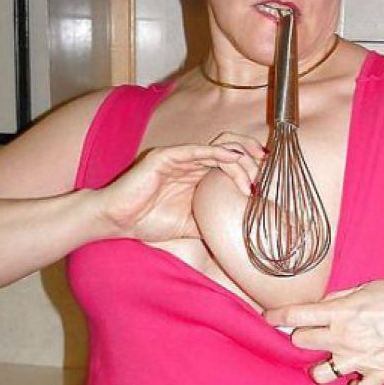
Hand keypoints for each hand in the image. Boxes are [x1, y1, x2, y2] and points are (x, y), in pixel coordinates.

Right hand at [98, 133, 263, 242]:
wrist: (117, 221)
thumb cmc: (147, 222)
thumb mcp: (190, 226)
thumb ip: (211, 222)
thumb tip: (238, 234)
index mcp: (196, 177)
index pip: (230, 167)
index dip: (251, 172)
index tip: (267, 187)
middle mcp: (190, 164)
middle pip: (230, 155)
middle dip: (252, 165)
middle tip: (265, 182)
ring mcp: (179, 158)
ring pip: (218, 151)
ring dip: (240, 163)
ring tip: (253, 180)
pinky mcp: (167, 157)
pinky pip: (197, 150)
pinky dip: (218, 153)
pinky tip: (234, 161)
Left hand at [263, 280, 383, 384]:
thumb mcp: (370, 287)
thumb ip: (341, 297)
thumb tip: (321, 304)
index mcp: (341, 312)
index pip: (295, 315)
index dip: (276, 317)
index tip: (268, 319)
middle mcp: (345, 337)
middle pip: (301, 342)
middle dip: (302, 337)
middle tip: (312, 334)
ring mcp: (360, 360)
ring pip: (319, 374)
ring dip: (321, 367)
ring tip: (332, 360)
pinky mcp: (379, 375)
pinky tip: (355, 382)